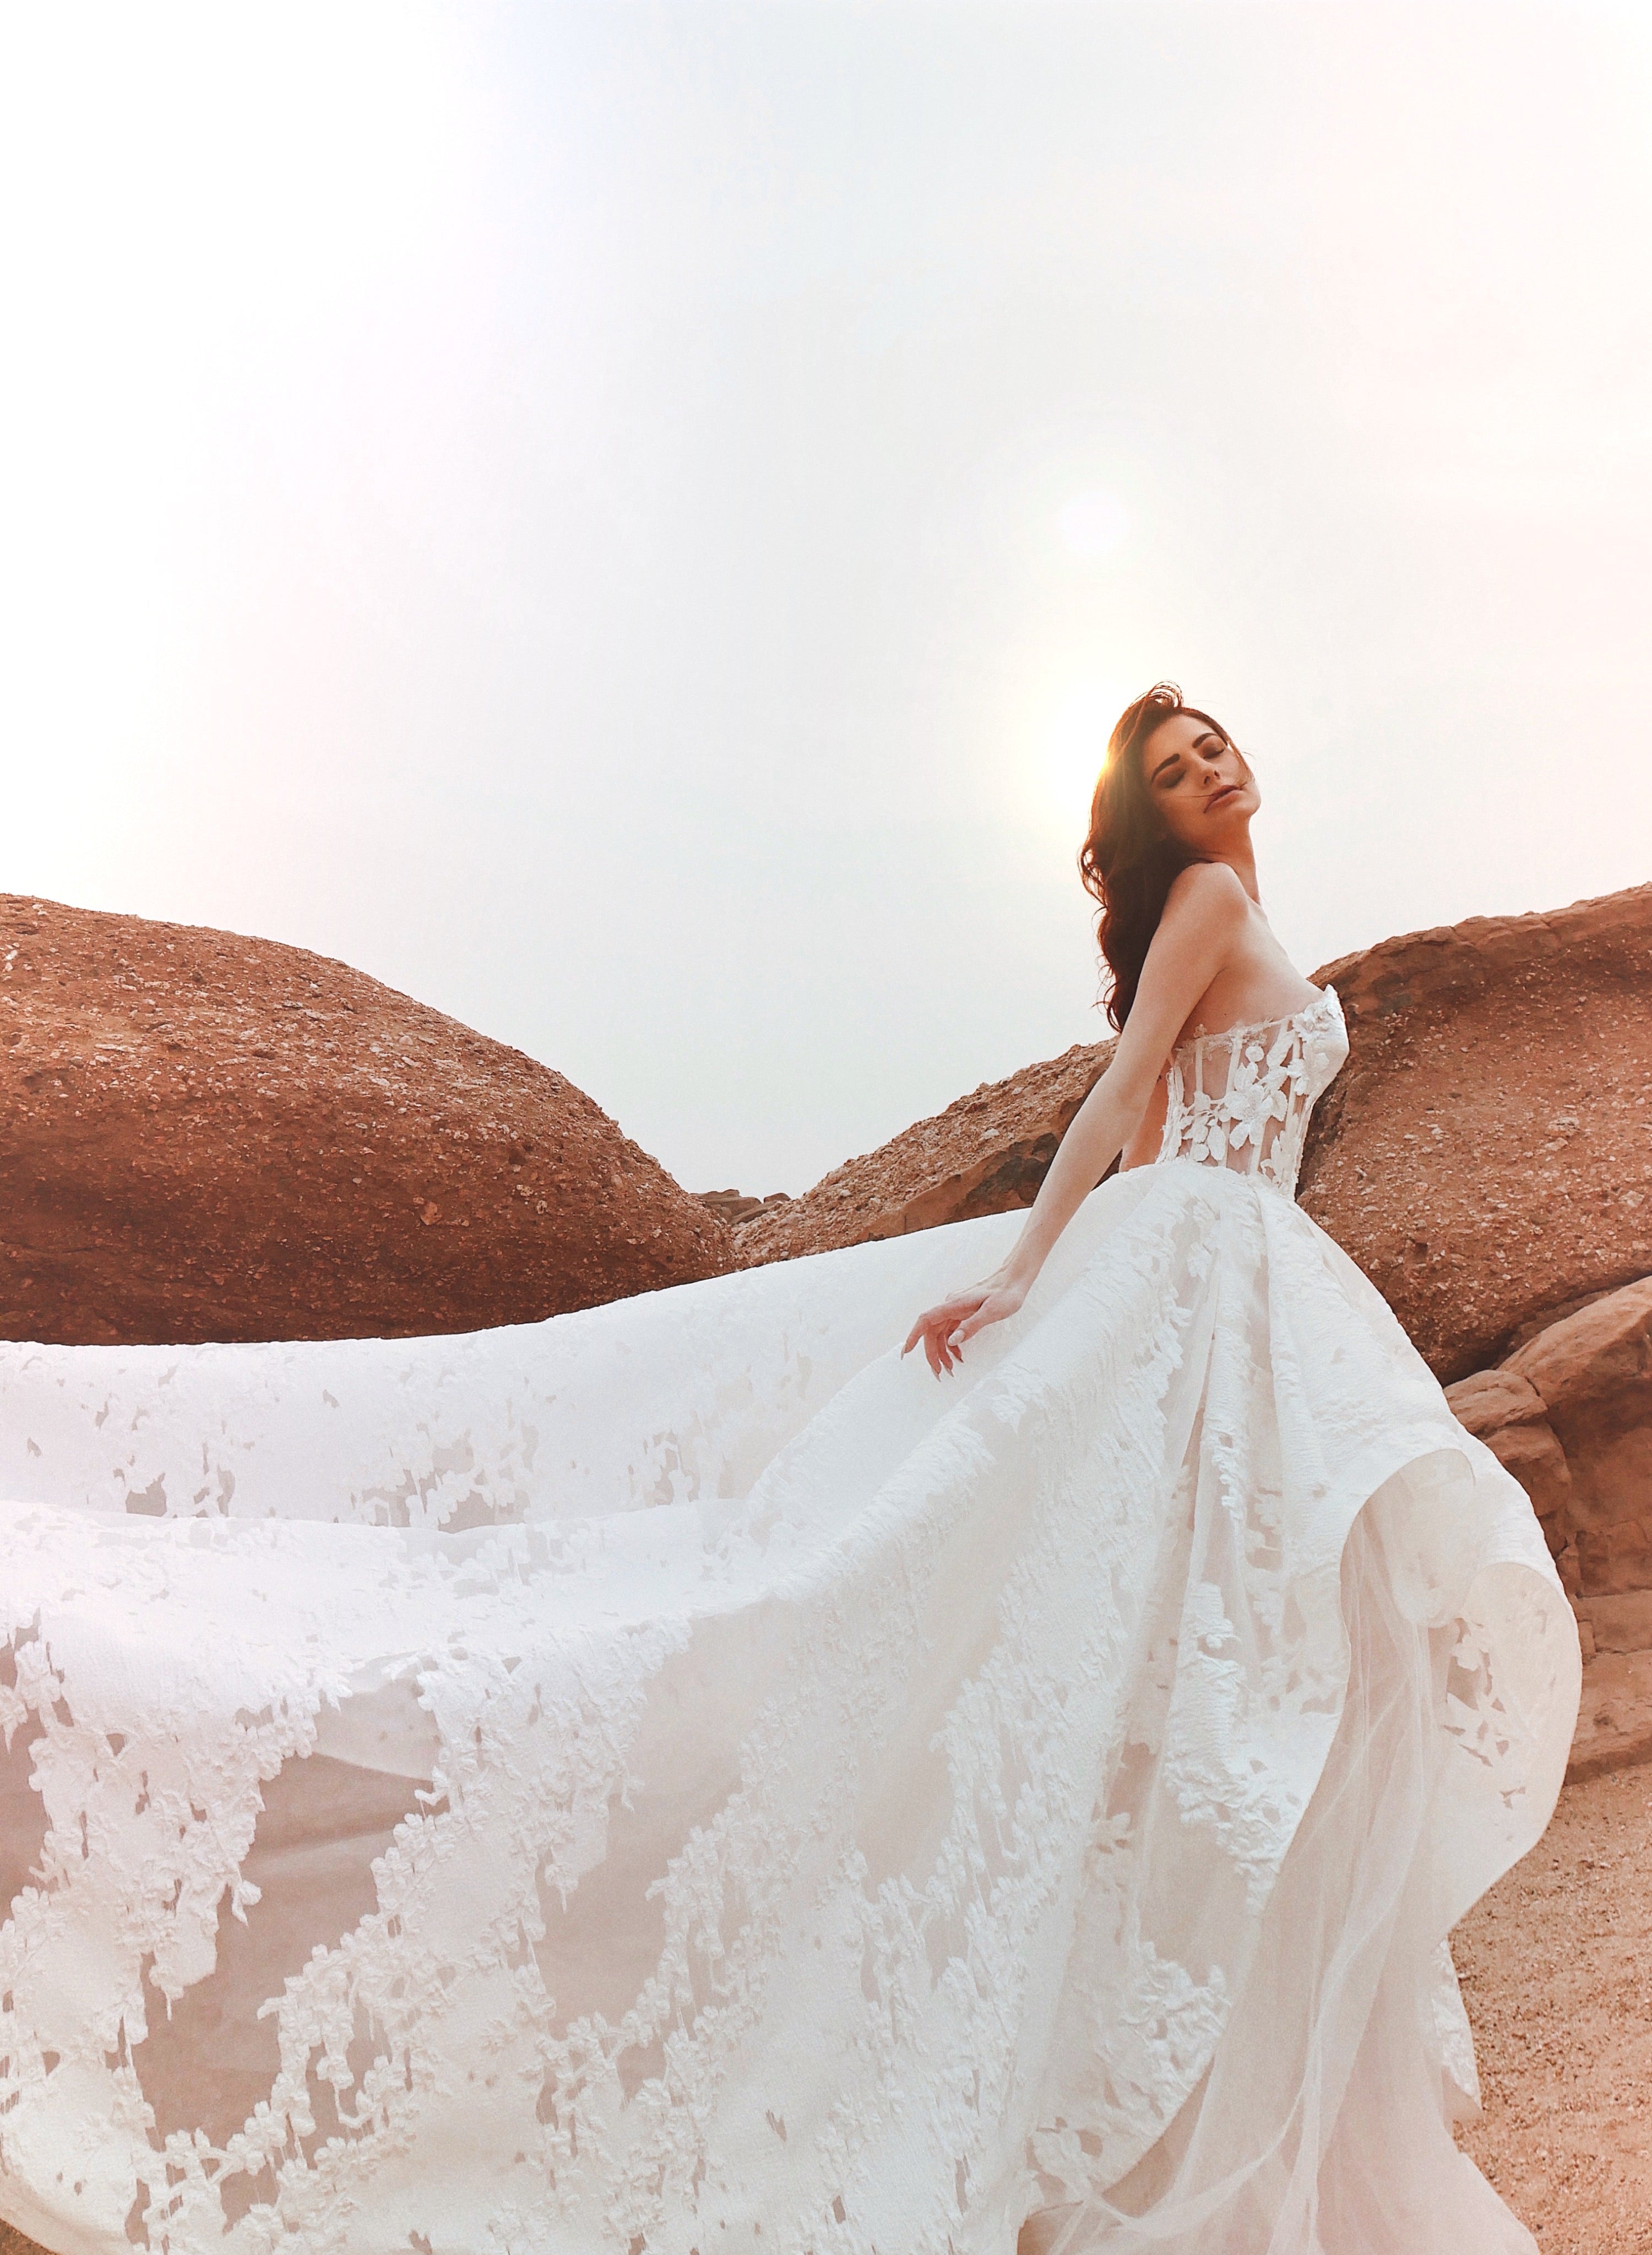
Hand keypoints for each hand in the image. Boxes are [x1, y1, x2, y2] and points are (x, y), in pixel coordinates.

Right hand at [901, 1276, 1026, 1377]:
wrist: (1014, 1279)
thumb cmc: (1006, 1293)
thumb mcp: (992, 1312)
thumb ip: (971, 1326)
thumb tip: (952, 1341)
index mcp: (954, 1304)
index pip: (926, 1320)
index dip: (914, 1336)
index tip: (906, 1352)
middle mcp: (951, 1306)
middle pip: (932, 1331)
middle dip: (932, 1353)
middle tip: (939, 1373)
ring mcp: (956, 1309)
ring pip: (940, 1333)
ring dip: (941, 1351)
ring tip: (949, 1369)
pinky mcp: (963, 1312)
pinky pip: (950, 1330)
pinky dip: (951, 1345)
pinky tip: (958, 1356)